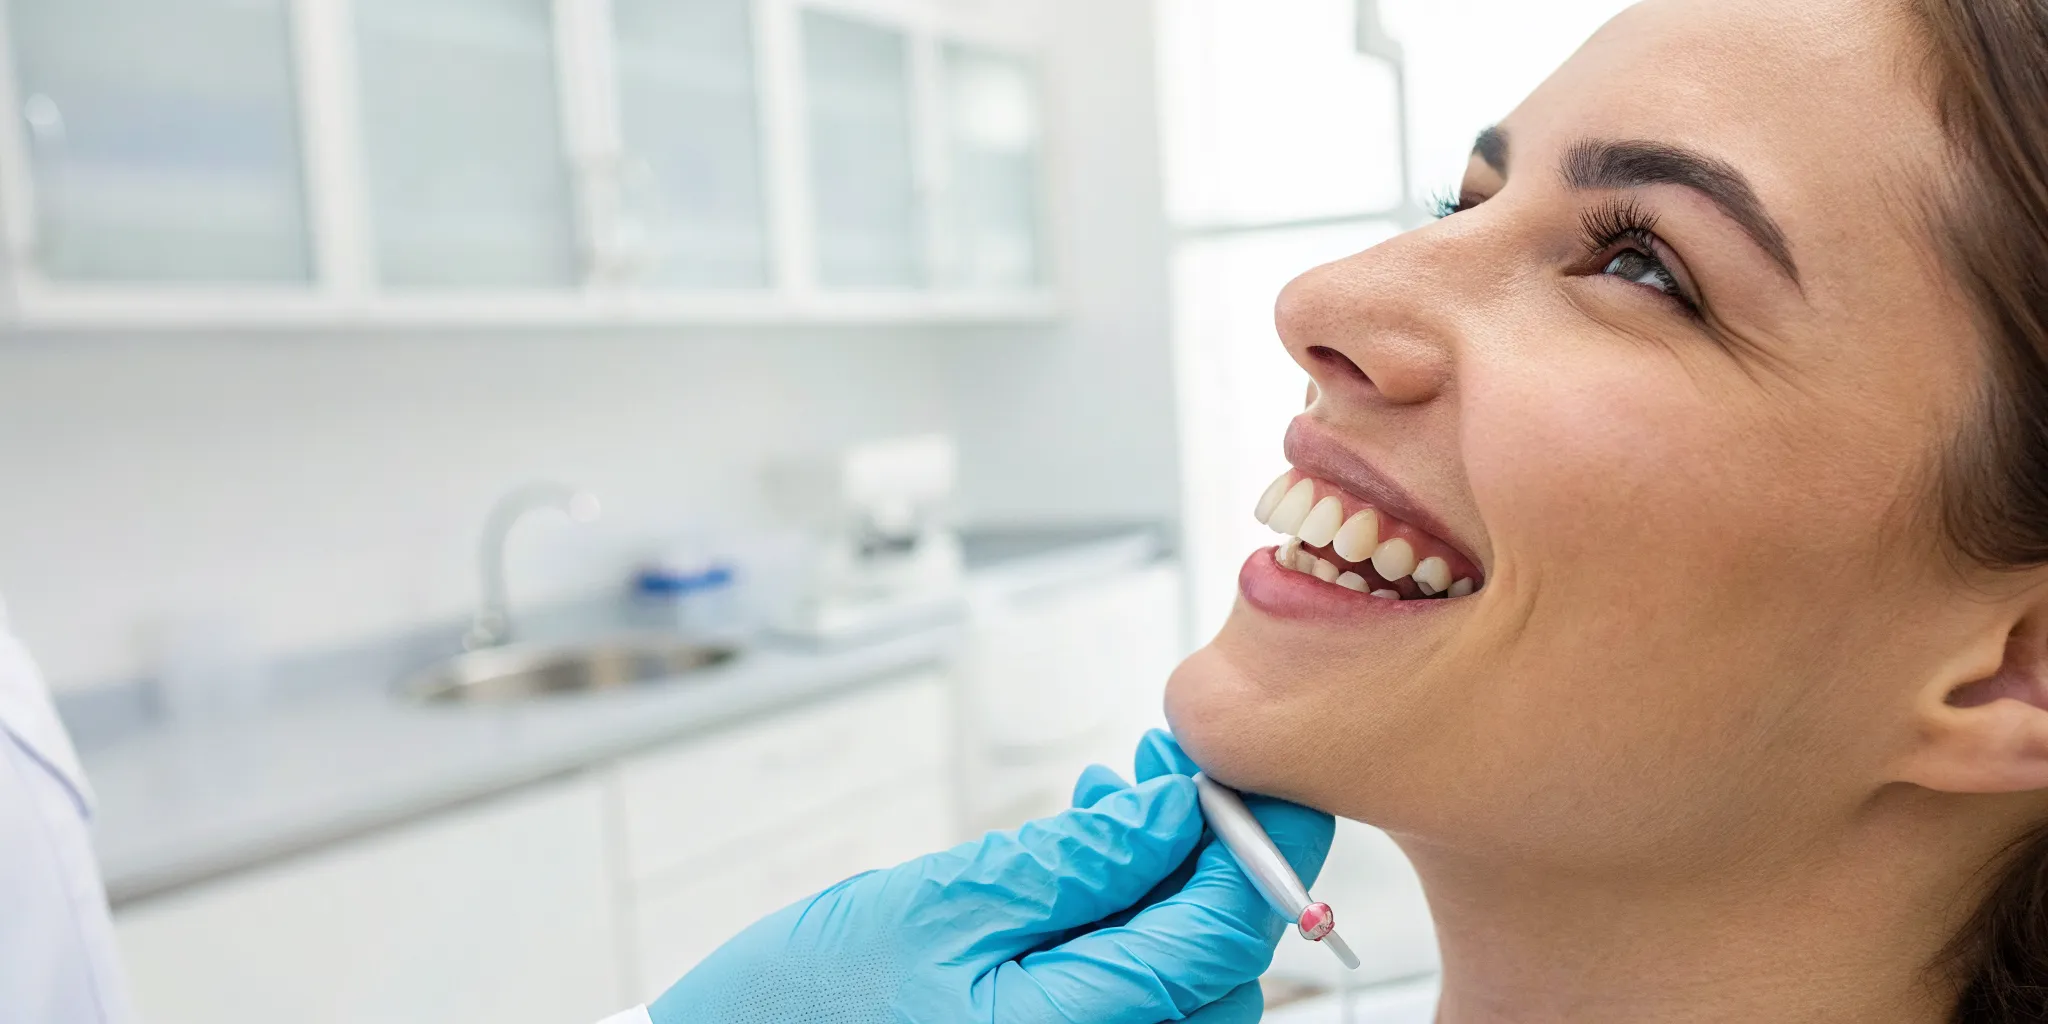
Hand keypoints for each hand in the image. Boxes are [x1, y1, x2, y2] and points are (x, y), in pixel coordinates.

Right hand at [648, 730, 1335, 1023]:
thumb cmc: (805, 1002)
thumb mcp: (940, 903)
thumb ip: (1075, 863)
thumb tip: (1175, 811)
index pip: (1221, 936)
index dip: (1259, 845)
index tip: (1258, 773)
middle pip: (1220, 968)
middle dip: (1206, 859)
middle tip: (1160, 775)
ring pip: (1187, 989)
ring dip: (1171, 891)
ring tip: (1114, 811)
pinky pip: (1136, 1009)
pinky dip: (1134, 936)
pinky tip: (1090, 873)